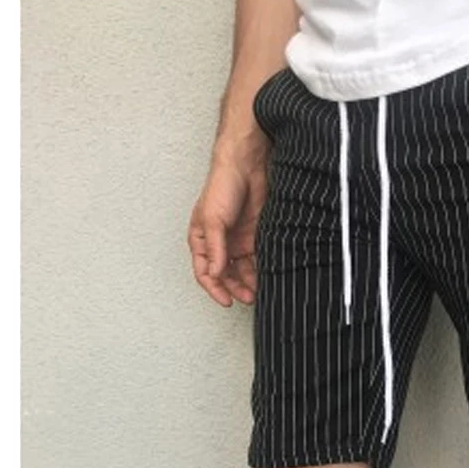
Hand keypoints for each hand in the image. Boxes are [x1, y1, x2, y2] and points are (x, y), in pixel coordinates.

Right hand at [188, 141, 268, 306]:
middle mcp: (219, 244)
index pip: (204, 272)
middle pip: (224, 275)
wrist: (247, 166)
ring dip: (249, 283)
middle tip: (248, 298)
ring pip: (242, 271)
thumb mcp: (213, 219)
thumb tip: (215, 274)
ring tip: (258, 291)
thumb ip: (215, 248)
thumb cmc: (222, 185)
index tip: (227, 301)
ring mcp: (237, 241)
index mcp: (202, 240)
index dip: (214, 289)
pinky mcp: (254, 238)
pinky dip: (260, 270)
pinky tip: (267, 276)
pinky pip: (256, 260)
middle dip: (235, 289)